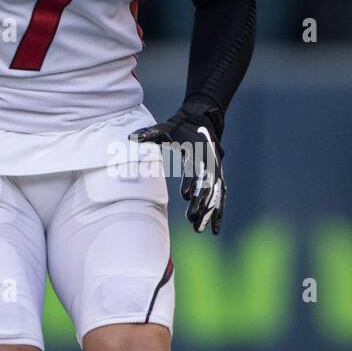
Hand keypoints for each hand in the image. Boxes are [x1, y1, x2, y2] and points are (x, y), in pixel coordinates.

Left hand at [131, 101, 226, 234]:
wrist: (201, 121)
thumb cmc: (180, 127)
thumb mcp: (165, 128)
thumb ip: (149, 133)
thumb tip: (130, 136)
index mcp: (198, 152)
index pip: (197, 170)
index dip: (192, 182)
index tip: (185, 196)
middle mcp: (210, 163)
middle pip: (208, 187)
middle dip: (200, 204)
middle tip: (191, 220)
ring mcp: (217, 172)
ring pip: (216, 196)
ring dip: (208, 213)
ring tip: (198, 229)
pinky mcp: (218, 178)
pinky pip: (221, 198)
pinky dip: (219, 213)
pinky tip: (215, 229)